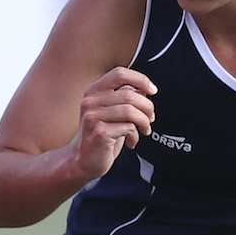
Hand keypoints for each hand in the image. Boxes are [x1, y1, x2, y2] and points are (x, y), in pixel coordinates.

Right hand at [69, 67, 156, 181]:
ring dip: (144, 122)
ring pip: (131, 111)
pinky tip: (131, 141)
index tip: (152, 90)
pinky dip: (135, 135)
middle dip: (147, 107)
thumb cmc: (101, 136)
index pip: (119, 74)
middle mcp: (90, 102)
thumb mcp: (113, 112)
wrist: (84, 161)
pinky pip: (128, 128)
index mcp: (93, 92)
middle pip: (130, 94)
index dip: (140, 79)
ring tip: (144, 130)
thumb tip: (145, 89)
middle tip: (150, 118)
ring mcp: (92, 117)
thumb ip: (125, 97)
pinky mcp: (99, 132)